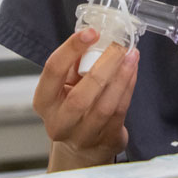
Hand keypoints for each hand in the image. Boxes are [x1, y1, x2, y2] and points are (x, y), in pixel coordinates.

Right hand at [33, 28, 139, 170]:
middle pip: (81, 96)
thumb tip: (96, 37)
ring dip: (121, 76)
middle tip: (118, 46)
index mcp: (44, 102)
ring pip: (105, 106)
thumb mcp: (66, 84)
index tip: (91, 32)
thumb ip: (75, 63)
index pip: (53, 71)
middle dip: (103, 66)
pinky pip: (120, 111)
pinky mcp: (107, 140)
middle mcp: (59, 122)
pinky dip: (128, 87)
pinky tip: (133, 70)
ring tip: (131, 55)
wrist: (82, 146)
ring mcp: (83, 136)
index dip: (71, 49)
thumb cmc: (74, 106)